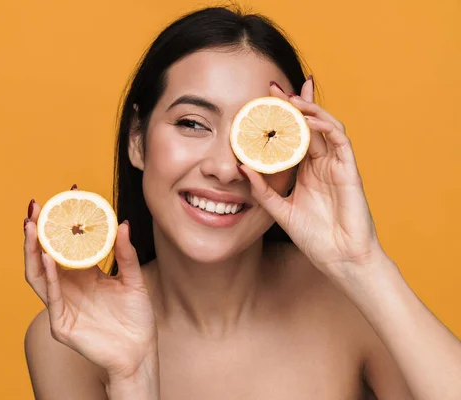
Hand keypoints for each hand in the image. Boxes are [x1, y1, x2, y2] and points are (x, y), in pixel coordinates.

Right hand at [23, 190, 156, 379]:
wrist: (140, 351)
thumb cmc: (136, 317)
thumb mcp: (133, 279)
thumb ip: (125, 254)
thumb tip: (123, 223)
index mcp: (83, 274)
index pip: (67, 242)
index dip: (64, 219)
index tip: (70, 192)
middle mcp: (68, 286)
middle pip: (44, 254)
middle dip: (37, 230)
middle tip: (35, 206)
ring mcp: (62, 305)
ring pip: (38, 273)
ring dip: (32, 249)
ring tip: (31, 225)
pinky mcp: (61, 323)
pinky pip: (52, 297)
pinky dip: (49, 276)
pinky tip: (48, 257)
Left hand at [238, 78, 384, 278]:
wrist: (339, 259)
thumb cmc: (314, 238)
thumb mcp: (280, 210)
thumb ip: (262, 190)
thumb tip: (241, 168)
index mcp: (305, 171)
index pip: (292, 136)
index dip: (279, 118)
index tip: (259, 102)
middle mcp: (321, 163)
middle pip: (307, 124)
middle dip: (292, 104)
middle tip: (272, 87)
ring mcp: (336, 165)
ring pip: (325, 126)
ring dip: (308, 109)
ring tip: (289, 98)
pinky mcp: (349, 169)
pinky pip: (340, 140)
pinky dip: (325, 126)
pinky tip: (309, 120)